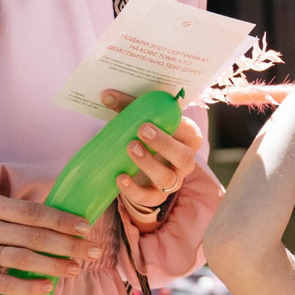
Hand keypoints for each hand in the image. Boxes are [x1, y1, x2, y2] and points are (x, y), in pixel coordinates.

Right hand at [0, 195, 98, 294]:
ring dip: (54, 265)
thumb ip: (13, 214)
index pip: (33, 212)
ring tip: (76, 270)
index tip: (86, 227)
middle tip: (93, 251)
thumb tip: (57, 219)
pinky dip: (28, 286)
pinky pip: (3, 284)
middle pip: (34, 236)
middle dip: (68, 244)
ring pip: (22, 259)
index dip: (62, 220)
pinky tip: (48, 288)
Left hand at [99, 89, 205, 230]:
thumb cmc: (146, 134)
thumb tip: (106, 96)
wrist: (142, 160)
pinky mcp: (157, 195)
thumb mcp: (142, 118)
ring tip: (130, 148)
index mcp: (188, 137)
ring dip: (149, 164)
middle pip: (184, 158)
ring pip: (168, 178)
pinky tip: (120, 178)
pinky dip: (134, 190)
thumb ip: (129, 107)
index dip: (175, 126)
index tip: (149, 120)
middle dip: (164, 145)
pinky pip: (150, 198)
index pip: (187, 130)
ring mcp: (173, 180)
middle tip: (142, 131)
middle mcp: (185, 160)